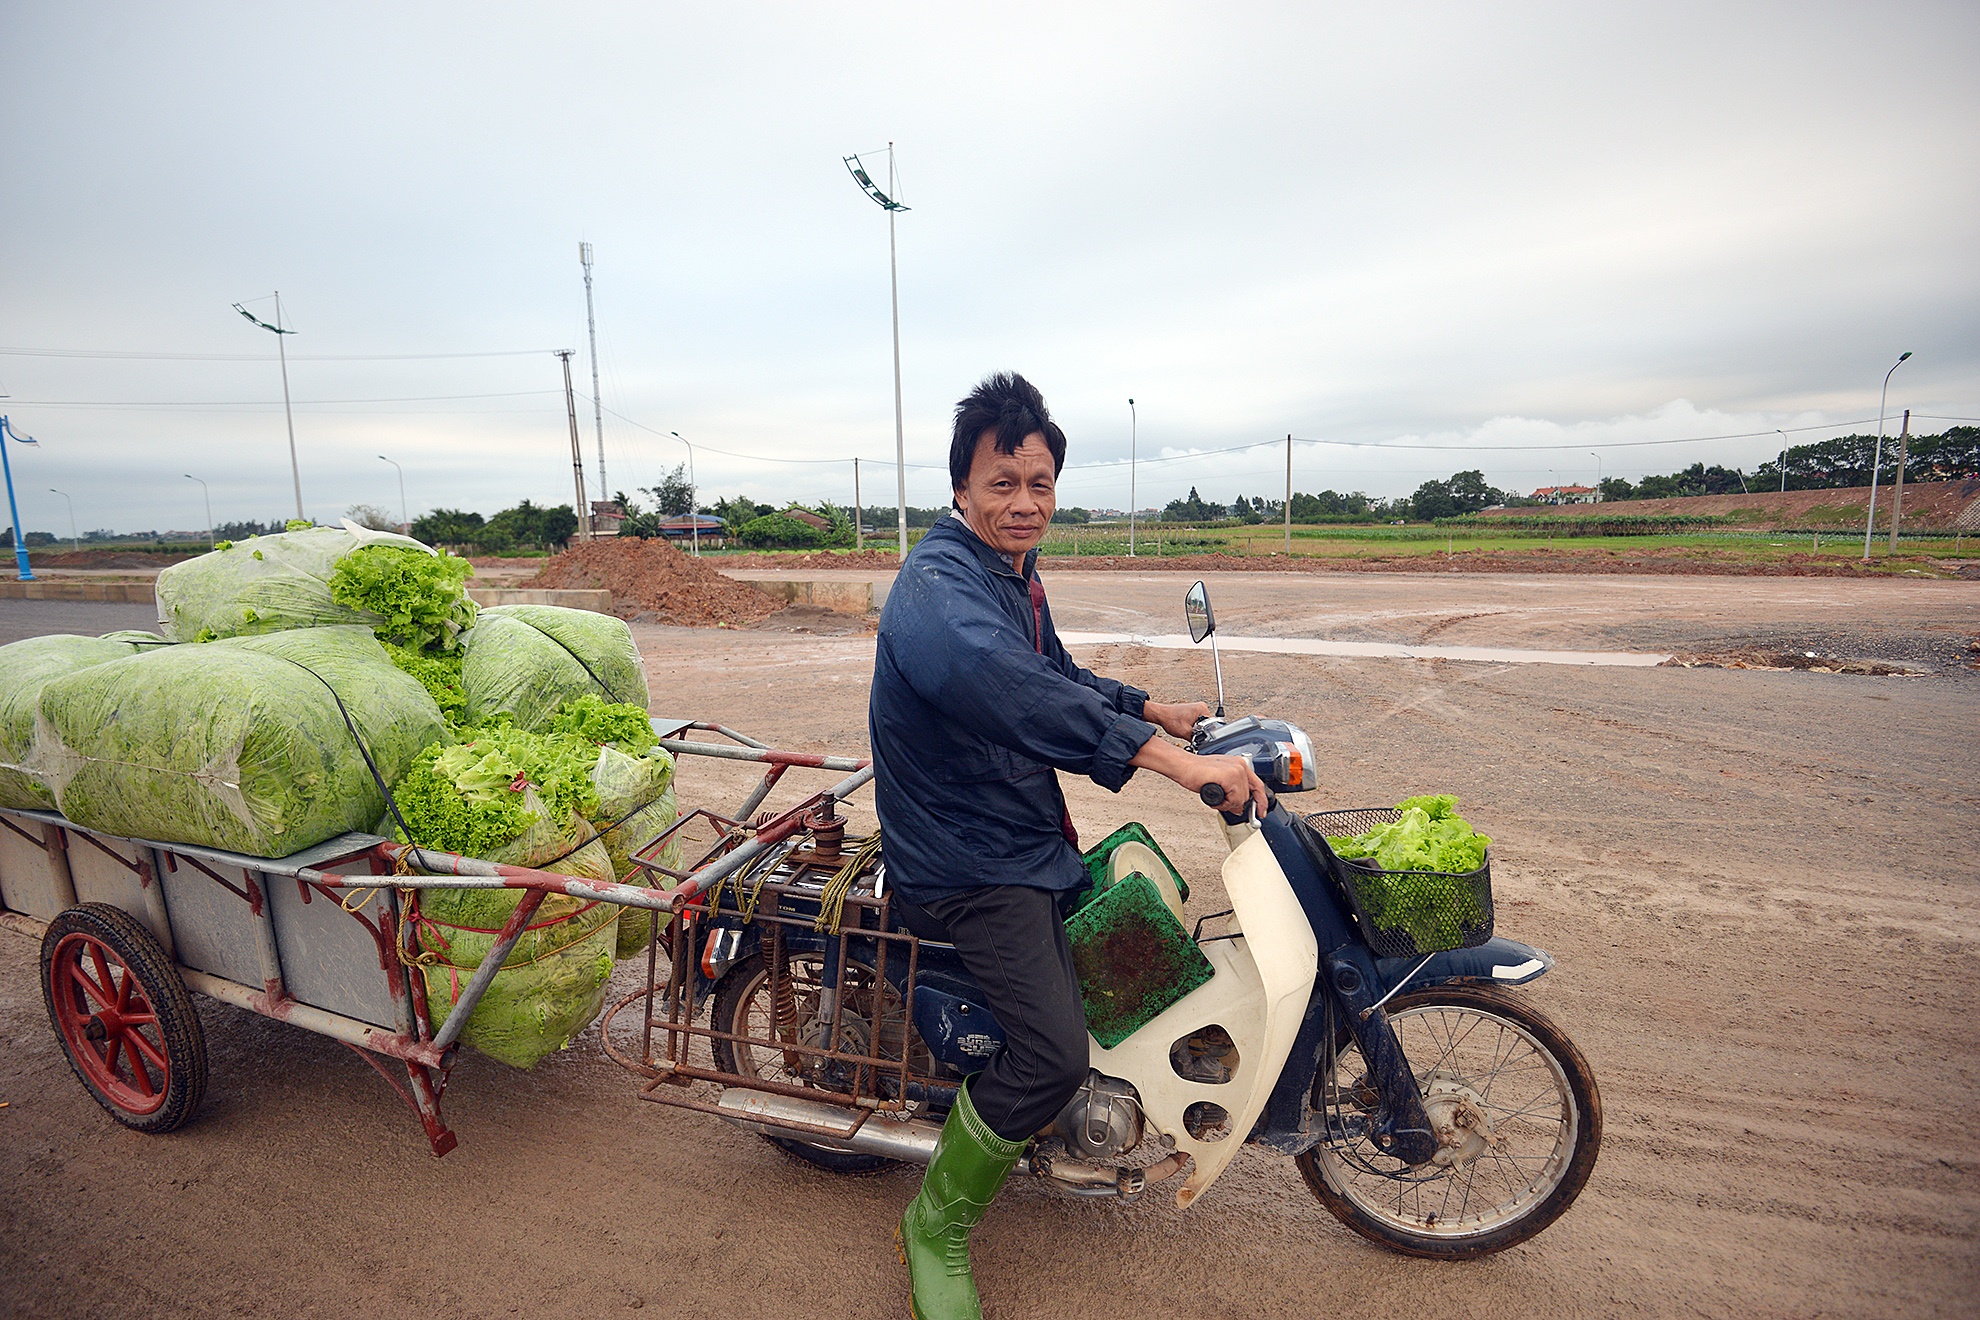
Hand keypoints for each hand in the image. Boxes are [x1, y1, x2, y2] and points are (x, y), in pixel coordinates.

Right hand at [1130, 737, 1271, 817]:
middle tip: (1220, 801)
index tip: (1261, 812)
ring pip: (1241, 799)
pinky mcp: (1230, 777)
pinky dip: (1223, 803)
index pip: (1257, 785)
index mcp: (1239, 764)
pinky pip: (1234, 799)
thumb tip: (1239, 807)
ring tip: (1214, 796)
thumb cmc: (1196, 771)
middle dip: (1234, 803)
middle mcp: (1240, 766)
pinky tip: (1213, 796)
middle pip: (1247, 795)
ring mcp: (1236, 770)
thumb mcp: (1219, 781)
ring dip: (1226, 803)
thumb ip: (1232, 791)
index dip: (1261, 801)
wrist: (1183, 766)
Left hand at [1142, 699, 1212, 739]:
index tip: (1197, 735)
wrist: (1161, 715)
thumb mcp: (1185, 733)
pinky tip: (1186, 727)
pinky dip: (1194, 726)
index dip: (1205, 733)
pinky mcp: (1194, 711)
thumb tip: (1203, 744)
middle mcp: (1202, 707)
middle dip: (1200, 731)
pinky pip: (1198, 722)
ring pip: (1203, 724)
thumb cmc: (1170, 719)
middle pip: (1208, 725)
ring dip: (1197, 729)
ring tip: (1186, 728)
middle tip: (1189, 732)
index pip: (1212, 725)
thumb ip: (1196, 739)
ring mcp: (1198, 708)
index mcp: (1202, 709)